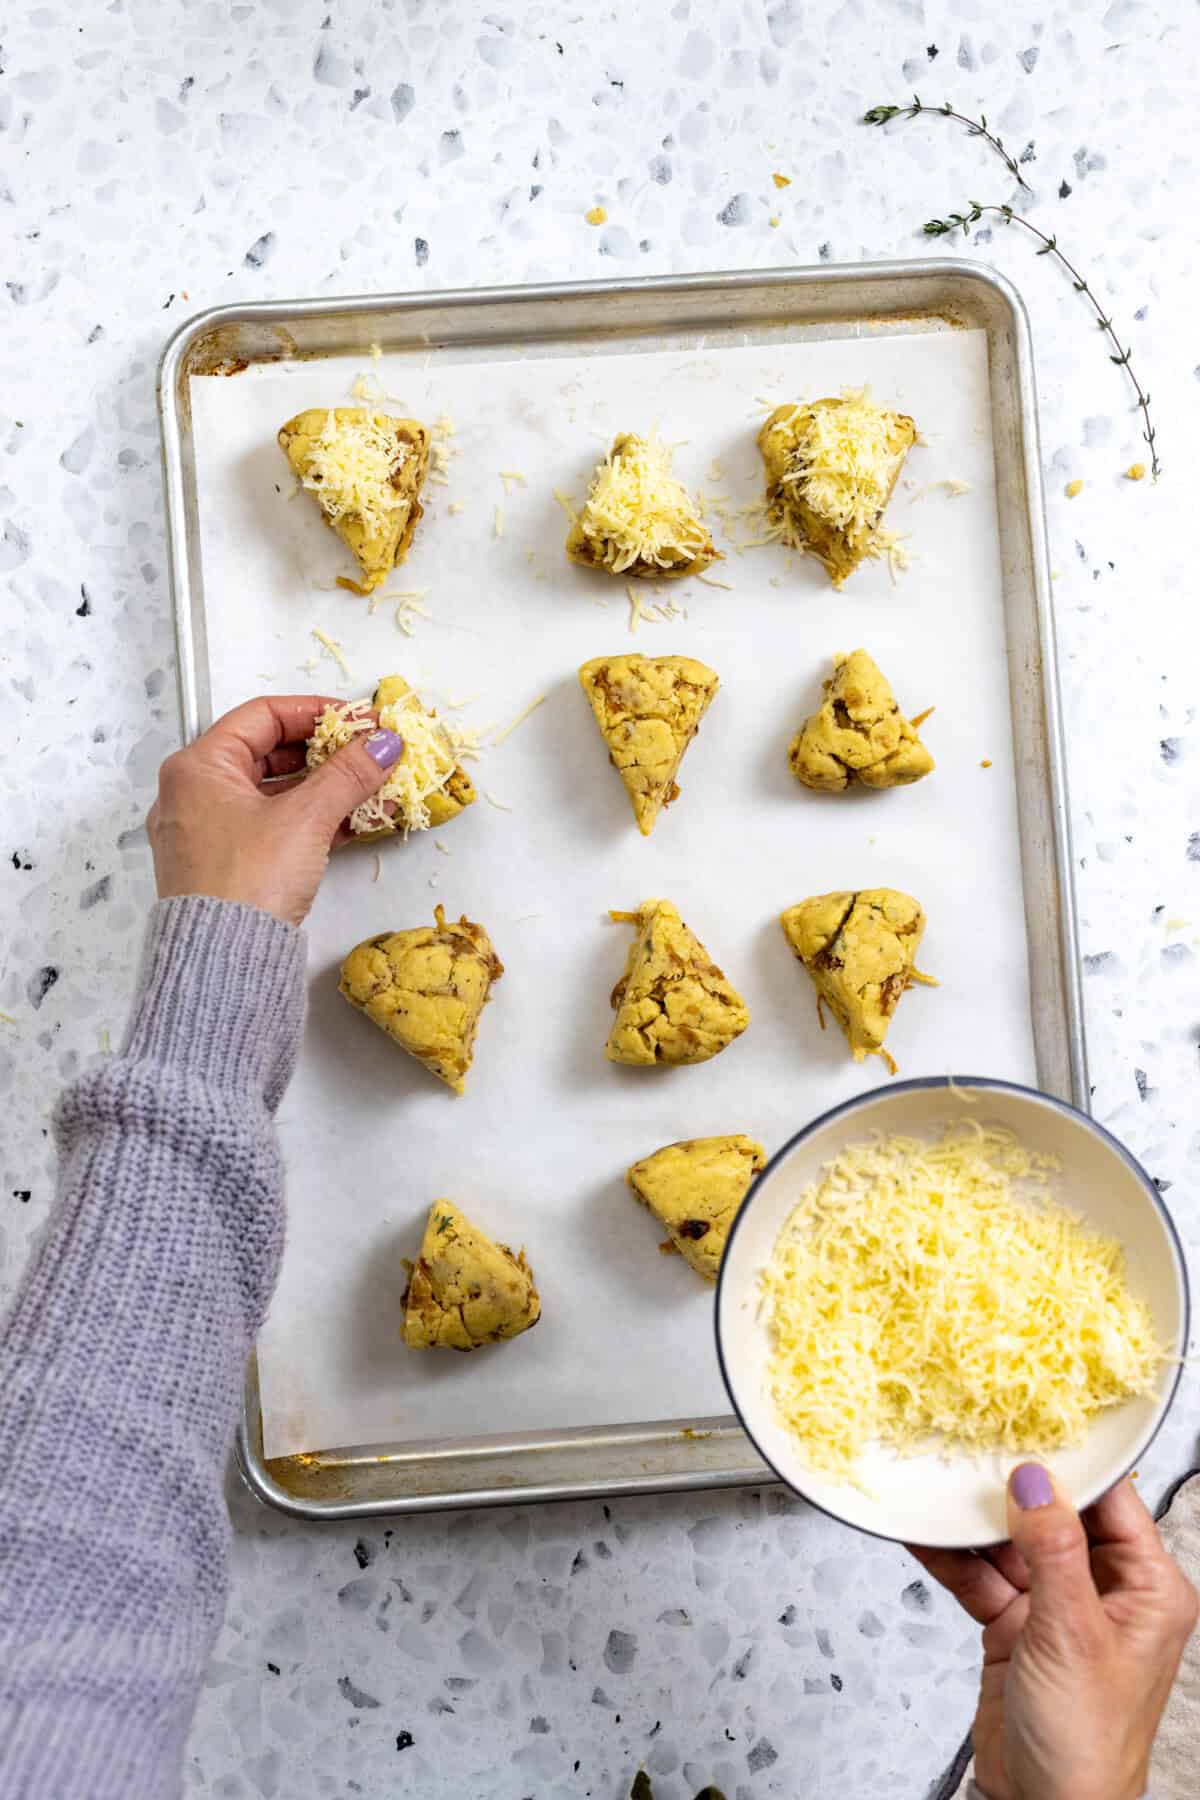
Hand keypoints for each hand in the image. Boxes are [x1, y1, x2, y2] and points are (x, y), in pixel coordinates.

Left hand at [147, 695, 403, 926]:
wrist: (223, 961)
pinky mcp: (222, 866)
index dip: (316, 712)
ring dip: (322, 789)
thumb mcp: (306, 818)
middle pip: (266, 753)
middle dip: (324, 753)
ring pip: (271, 793)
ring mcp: (205, 832)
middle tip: (368, 753)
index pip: (262, 716)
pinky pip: (270, 827)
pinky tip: (351, 823)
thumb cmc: (247, 881)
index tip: (359, 720)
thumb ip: (349, 774)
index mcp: (197, 767)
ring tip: (370, 788)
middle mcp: (192, 794)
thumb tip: (384, 745)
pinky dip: (308, 821)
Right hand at [911, 1465, 1197, 1799]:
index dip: (1073, 1466)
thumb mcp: (1072, 1633)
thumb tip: (1036, 1479)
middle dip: (1012, 1490)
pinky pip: (981, 1578)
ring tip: (937, 1488)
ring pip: (1011, 1545)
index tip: (1031, 1427)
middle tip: (973, 1451)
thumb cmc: (1087, 1743)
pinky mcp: (1015, 1628)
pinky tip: (924, 1534)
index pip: (1113, 1502)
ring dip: (973, 1524)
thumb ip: (1052, 1550)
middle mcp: (1105, 1593)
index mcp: (1147, 1589)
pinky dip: (952, 1558)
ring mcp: (1056, 1610)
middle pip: (1055, 1517)